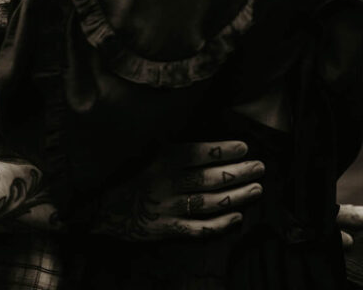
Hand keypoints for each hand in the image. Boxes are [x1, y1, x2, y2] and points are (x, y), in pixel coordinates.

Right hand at [93, 140, 262, 239]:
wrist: (103, 207)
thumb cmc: (128, 174)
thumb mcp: (145, 151)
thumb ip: (169, 144)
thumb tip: (199, 134)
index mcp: (161, 159)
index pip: (197, 152)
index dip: (222, 150)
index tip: (243, 147)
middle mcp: (167, 183)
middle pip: (209, 178)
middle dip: (238, 172)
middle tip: (260, 167)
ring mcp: (169, 208)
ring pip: (209, 203)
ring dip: (236, 196)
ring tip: (257, 189)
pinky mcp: (167, 229)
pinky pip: (198, 229)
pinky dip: (219, 225)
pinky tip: (237, 218)